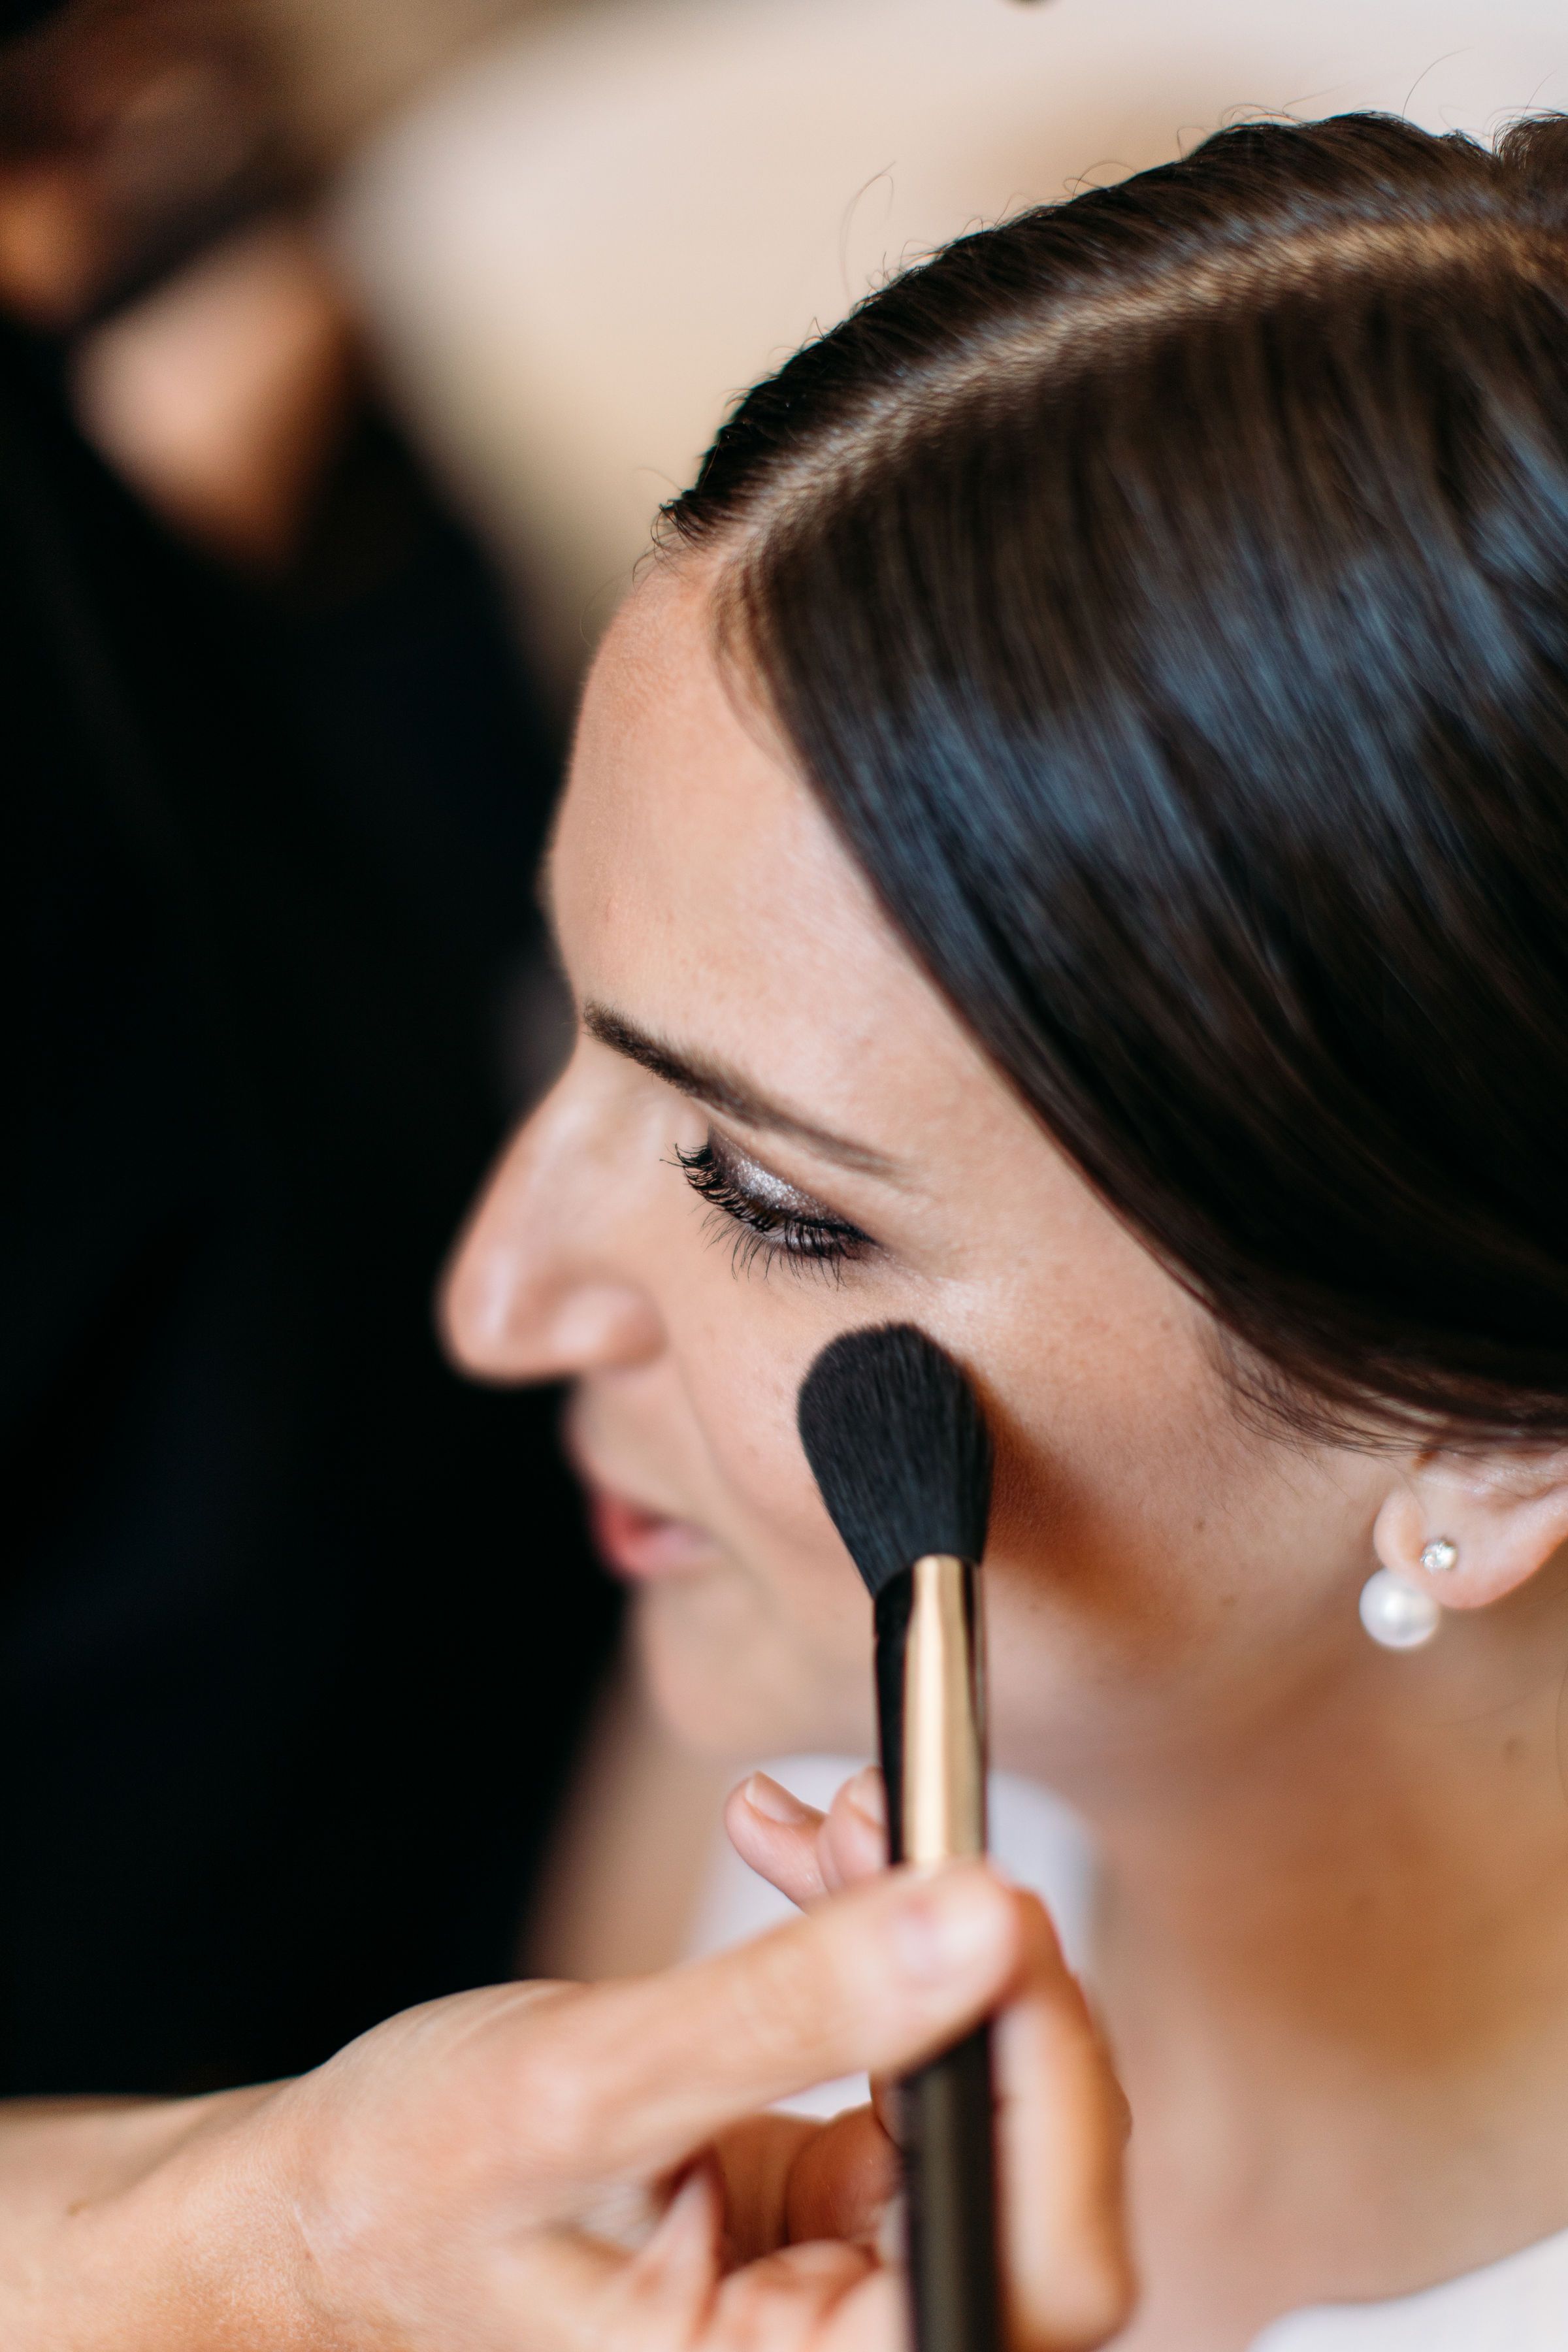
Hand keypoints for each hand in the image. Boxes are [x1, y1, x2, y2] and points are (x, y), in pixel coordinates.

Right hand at [75, 1854, 1120, 2350]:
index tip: (991, 1908)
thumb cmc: (411, 2188)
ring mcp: (858, 2262)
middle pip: (1038, 2168)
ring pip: (980, 2076)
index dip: (1053, 2084)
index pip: (1033, 2265)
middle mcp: (855, 2336)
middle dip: (986, 1973)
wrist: (328, 2194)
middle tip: (905, 1825)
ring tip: (830, 1816)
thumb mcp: (585, 2088)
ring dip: (922, 1923)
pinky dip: (871, 1927)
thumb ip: (787, 2010)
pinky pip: (913, 2041)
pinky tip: (800, 1847)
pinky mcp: (840, 2188)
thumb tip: (979, 1922)